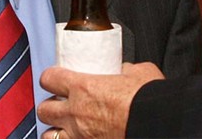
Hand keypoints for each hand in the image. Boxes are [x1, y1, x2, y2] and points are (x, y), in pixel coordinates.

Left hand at [38, 62, 163, 138]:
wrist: (157, 123)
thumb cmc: (148, 99)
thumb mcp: (138, 72)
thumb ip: (125, 69)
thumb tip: (123, 69)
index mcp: (83, 87)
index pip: (49, 78)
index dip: (50, 77)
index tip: (55, 78)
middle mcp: (75, 113)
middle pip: (44, 109)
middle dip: (49, 106)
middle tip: (60, 104)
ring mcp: (80, 135)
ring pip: (49, 135)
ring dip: (55, 130)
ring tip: (65, 127)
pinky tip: (79, 137)